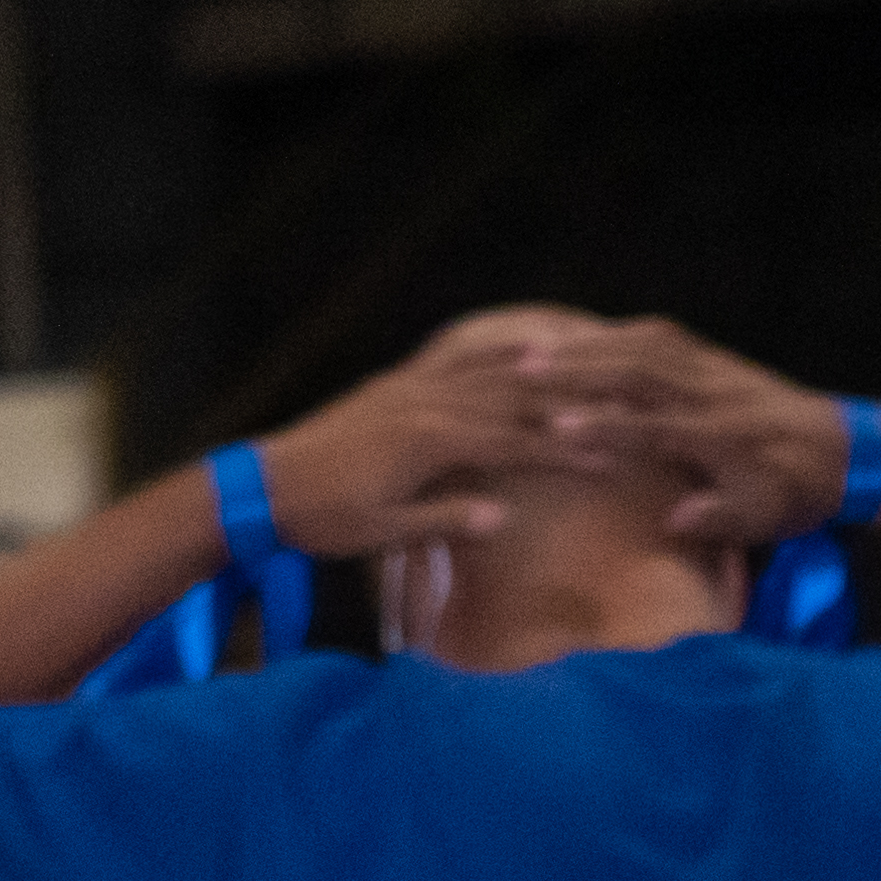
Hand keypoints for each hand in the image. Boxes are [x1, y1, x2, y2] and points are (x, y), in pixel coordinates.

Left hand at [253, 312, 586, 561]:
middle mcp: (425, 403)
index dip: (562, 454)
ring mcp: (409, 388)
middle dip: (565, 412)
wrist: (264, 484)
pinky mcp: (394, 385)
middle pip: (510, 402)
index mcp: (429, 441)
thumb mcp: (385, 530)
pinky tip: (518, 350)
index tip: (606, 462)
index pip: (512, 444)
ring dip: (539, 375)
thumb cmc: (323, 517)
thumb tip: (503, 517)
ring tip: (587, 371)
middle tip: (615, 416)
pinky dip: (491, 355)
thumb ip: (445, 520)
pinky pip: (453, 361)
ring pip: (487, 374)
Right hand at [516, 314, 855, 544]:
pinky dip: (616, 334)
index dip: (611, 429)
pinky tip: (580, 338)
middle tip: (524, 372)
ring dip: (588, 347)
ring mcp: (713, 370)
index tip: (561, 429)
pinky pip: (659, 337)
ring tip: (535, 351)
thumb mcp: (768, 518)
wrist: (845, 450)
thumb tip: (676, 519)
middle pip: (640, 373)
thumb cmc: (798, 493)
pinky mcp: (712, 358)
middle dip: (581, 371)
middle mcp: (715, 394)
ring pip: (644, 346)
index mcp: (726, 437)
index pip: (658, 428)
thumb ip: (723, 517)